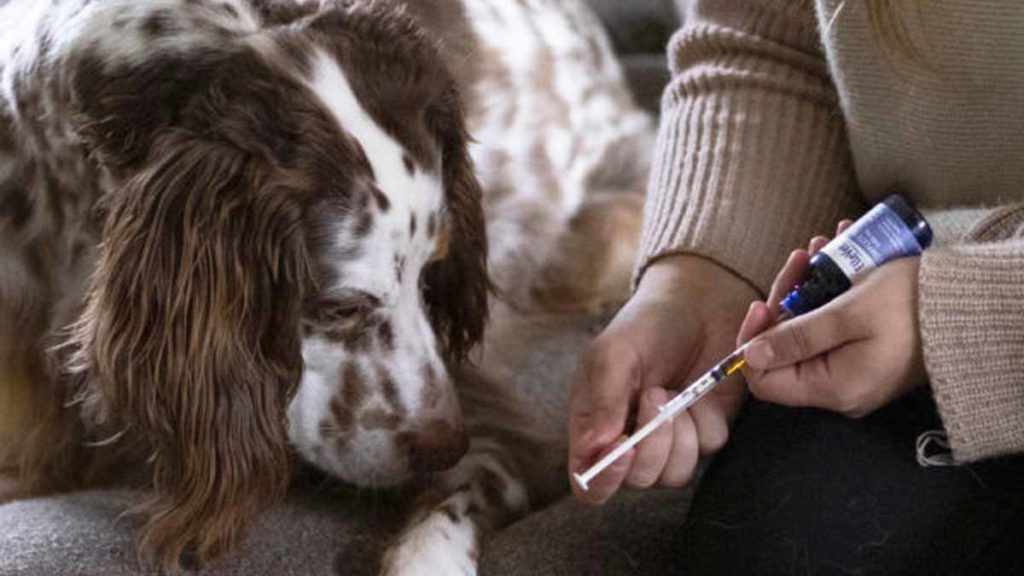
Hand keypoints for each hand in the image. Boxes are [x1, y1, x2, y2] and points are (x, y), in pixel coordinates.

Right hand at [568, 255, 758, 503]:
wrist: (699, 301)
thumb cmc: (645, 325)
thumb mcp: (614, 353)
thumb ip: (602, 399)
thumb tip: (597, 446)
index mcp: (596, 425)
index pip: (588, 480)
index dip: (603, 478)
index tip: (622, 448)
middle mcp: (631, 440)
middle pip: (636, 479)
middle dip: (651, 444)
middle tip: (655, 394)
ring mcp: (669, 438)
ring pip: (674, 473)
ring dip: (677, 434)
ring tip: (674, 391)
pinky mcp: (705, 429)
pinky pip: (707, 448)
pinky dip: (703, 421)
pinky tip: (697, 390)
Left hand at [738, 227, 926, 417]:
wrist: (973, 302)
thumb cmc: (910, 306)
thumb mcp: (847, 314)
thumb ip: (796, 336)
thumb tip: (749, 354)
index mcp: (832, 388)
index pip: (765, 379)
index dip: (754, 341)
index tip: (762, 303)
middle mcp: (840, 388)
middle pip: (785, 349)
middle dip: (786, 299)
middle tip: (798, 259)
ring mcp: (854, 371)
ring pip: (809, 330)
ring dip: (807, 286)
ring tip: (820, 247)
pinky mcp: (867, 353)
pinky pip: (833, 326)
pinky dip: (829, 291)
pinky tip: (836, 253)